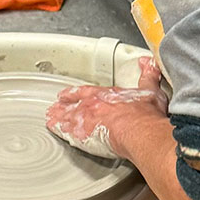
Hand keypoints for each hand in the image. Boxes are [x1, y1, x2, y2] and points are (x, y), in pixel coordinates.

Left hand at [45, 68, 166, 162]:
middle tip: (53, 109)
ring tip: (50, 121)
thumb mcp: (149, 90)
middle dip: (62, 107)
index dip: (74, 93)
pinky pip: (67, 134)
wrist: (139, 131)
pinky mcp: (83, 137)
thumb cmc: (144, 114)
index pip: (84, 91)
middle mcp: (92, 106)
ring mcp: (85, 121)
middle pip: (72, 106)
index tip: (65, 94)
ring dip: (58, 119)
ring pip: (66, 119)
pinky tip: (56, 133)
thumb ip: (148, 75)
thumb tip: (148, 63)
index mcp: (105, 94)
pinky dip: (60, 132)